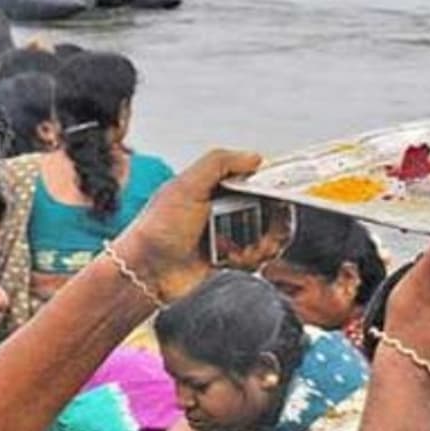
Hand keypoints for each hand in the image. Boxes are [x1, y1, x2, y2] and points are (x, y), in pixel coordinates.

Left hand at [113, 149, 262, 300]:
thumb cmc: (158, 229)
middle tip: (268, 229)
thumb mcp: (186, 186)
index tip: (282, 197)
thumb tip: (254, 158)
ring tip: (246, 249)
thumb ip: (219, 163)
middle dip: (273, 221)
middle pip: (268, 209)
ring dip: (264, 243)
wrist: (146, 273)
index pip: (255, 180)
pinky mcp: (228, 259)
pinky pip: (256, 257)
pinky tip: (235, 260)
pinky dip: (252, 259)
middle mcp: (223, 207)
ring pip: (267, 234)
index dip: (272, 188)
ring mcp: (227, 233)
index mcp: (214, 185)